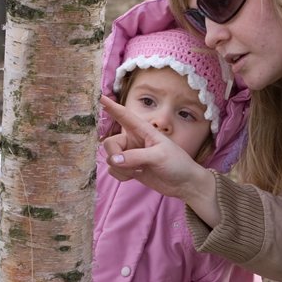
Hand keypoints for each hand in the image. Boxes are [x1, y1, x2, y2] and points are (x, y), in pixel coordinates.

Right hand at [99, 95, 219, 224]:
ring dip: (120, 168)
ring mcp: (130, 155)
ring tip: (139, 170)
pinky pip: (114, 170)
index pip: (123, 115)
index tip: (97, 96)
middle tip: (126, 164)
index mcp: (142, 130)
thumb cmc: (177, 163)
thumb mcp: (159, 156)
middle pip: (110, 143)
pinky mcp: (130, 169)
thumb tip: (113, 160)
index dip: (110, 106)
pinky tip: (135, 176)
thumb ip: (135, 157)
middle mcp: (133, 140)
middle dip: (114, 155)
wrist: (184, 184)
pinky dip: (121, 175)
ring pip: (110, 158)